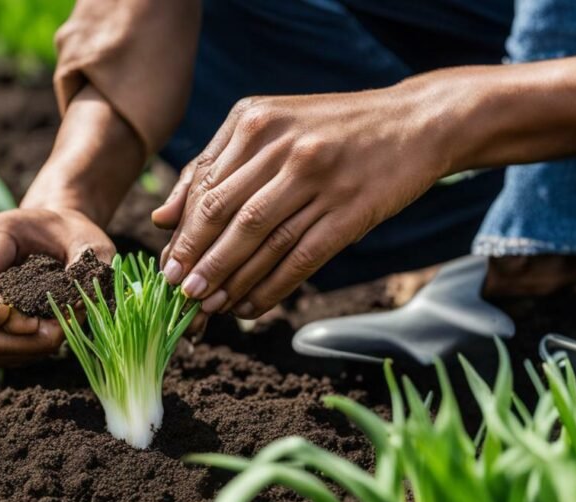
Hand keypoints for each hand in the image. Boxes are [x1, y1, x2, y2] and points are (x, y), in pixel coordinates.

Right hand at [0, 208, 114, 366]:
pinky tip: (41, 342)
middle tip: (60, 330)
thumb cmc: (67, 232)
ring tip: (57, 335)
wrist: (52, 232)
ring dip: (20, 351)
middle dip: (19, 339)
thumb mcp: (85, 238)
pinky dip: (14, 356)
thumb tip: (85, 303)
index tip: (31, 321)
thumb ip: (87, 265)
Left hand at [153, 83, 453, 318]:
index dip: (182, 234)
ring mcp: (320, 179)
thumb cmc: (329, 130)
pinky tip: (250, 307)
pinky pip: (299, 258)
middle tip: (180, 294)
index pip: (205, 186)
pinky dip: (270, 287)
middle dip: (197, 260)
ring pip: (260, 240)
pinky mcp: (350, 211)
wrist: (415, 122)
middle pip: (225, 214)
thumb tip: (160, 218)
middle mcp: (284, 147)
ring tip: (209, 306)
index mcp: (255, 121)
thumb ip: (213, 166)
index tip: (166, 269)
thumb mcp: (269, 127)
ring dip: (229, 280)